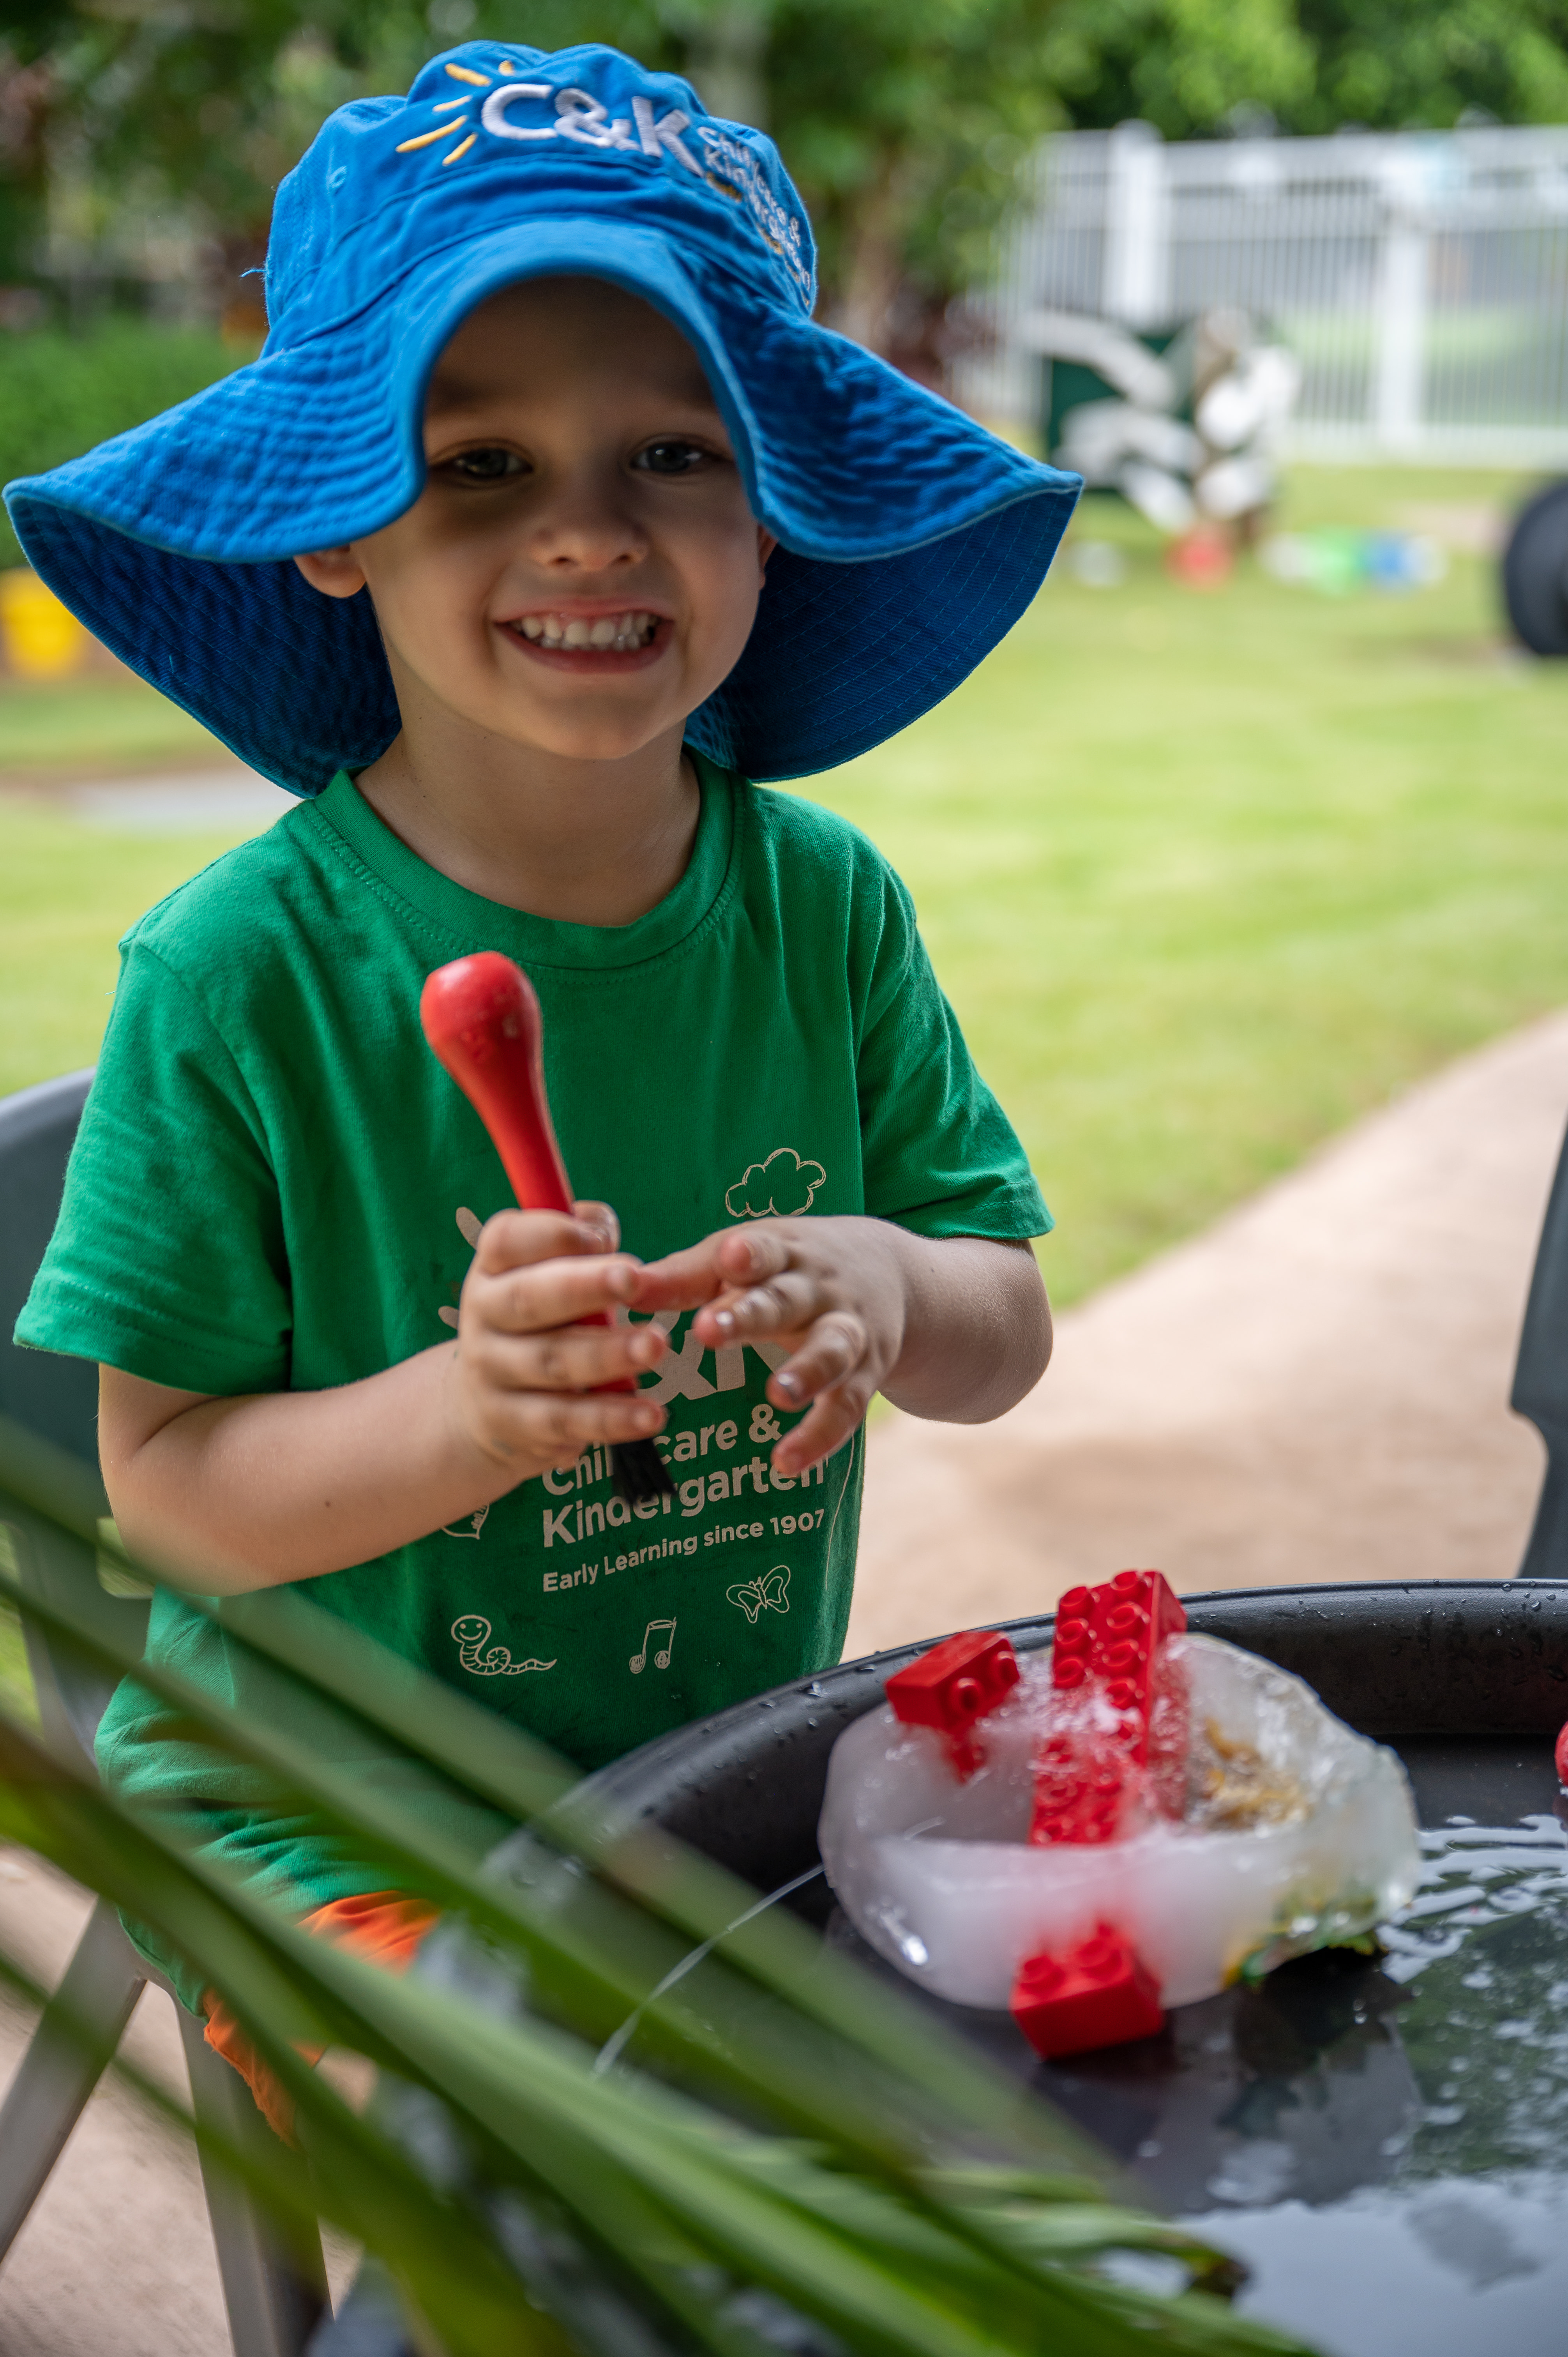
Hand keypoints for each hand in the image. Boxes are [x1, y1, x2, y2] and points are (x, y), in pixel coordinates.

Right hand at [447, 1199, 667, 1473]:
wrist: (483, 1407)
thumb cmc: (538, 1320)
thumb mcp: (543, 1274)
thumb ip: (576, 1241)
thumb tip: (602, 1232)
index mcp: (493, 1269)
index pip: (507, 1241)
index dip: (552, 1234)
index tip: (603, 1239)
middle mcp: (485, 1317)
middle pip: (528, 1299)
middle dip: (583, 1287)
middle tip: (634, 1278)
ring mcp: (494, 1373)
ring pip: (551, 1362)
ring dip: (607, 1354)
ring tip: (656, 1345)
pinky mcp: (516, 1424)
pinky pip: (566, 1421)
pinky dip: (611, 1418)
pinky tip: (650, 1414)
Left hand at [629, 1217, 912, 1473]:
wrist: (896, 1275)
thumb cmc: (790, 1268)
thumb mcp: (746, 1258)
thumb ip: (685, 1275)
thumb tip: (621, 1288)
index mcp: (782, 1254)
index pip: (764, 1250)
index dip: (747, 1255)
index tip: (727, 1257)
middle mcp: (818, 1290)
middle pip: (787, 1300)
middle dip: (753, 1314)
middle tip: (710, 1330)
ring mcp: (846, 1332)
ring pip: (830, 1351)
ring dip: (805, 1373)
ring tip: (777, 1395)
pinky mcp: (864, 1375)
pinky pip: (845, 1408)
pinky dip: (819, 1436)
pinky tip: (787, 1463)